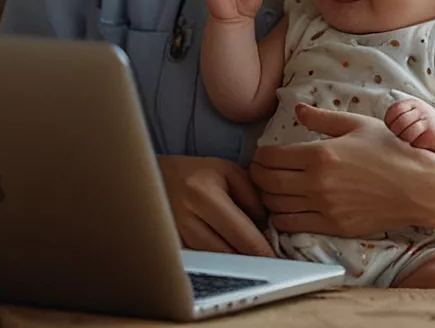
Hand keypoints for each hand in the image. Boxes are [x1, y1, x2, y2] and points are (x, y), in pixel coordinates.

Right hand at [157, 155, 273, 256]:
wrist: (156, 176)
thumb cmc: (197, 172)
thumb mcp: (229, 172)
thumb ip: (252, 198)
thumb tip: (266, 230)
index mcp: (205, 195)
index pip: (242, 235)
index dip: (263, 251)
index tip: (278, 259)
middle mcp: (188, 218)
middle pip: (229, 254)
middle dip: (251, 259)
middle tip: (268, 258)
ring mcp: (176, 235)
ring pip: (216, 262)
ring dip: (235, 262)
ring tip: (248, 253)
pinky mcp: (173, 246)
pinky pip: (203, 261)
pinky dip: (219, 260)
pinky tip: (228, 253)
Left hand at [251, 103, 434, 238]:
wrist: (420, 186)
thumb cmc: (392, 150)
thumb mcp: (357, 124)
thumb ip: (322, 119)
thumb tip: (297, 108)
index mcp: (320, 154)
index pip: (270, 158)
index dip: (259, 156)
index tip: (261, 154)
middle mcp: (317, 183)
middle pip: (267, 182)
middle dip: (257, 175)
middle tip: (260, 171)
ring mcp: (324, 208)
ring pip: (275, 206)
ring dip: (267, 197)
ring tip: (272, 189)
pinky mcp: (333, 226)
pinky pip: (292, 226)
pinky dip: (281, 218)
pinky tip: (285, 209)